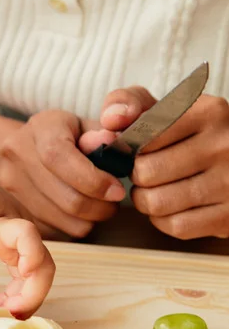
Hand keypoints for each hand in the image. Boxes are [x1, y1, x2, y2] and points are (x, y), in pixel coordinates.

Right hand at [0, 111, 124, 238]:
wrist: (20, 147)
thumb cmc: (63, 136)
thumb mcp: (85, 126)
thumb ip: (101, 135)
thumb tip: (107, 141)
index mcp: (40, 128)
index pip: (59, 156)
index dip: (92, 179)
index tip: (116, 190)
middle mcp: (17, 153)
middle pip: (65, 197)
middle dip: (100, 207)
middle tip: (113, 202)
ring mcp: (9, 184)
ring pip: (61, 220)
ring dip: (89, 220)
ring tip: (98, 206)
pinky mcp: (10, 209)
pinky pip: (51, 231)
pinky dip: (71, 227)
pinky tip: (77, 213)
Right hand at [0, 159, 55, 317]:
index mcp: (15, 243)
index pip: (31, 279)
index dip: (17, 302)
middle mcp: (23, 236)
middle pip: (43, 277)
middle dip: (26, 305)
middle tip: (1, 317)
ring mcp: (17, 227)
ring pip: (44, 266)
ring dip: (29, 295)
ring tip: (5, 308)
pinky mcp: (5, 220)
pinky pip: (30, 241)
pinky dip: (30, 262)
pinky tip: (15, 276)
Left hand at [90, 86, 228, 238]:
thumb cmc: (191, 134)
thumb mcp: (166, 107)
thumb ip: (130, 102)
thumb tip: (111, 120)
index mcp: (207, 113)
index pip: (142, 137)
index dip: (128, 148)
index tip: (132, 150)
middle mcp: (223, 146)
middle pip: (146, 172)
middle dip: (136, 176)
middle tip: (144, 173)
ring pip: (157, 202)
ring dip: (145, 200)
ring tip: (154, 189)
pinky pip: (176, 226)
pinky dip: (163, 220)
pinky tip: (169, 207)